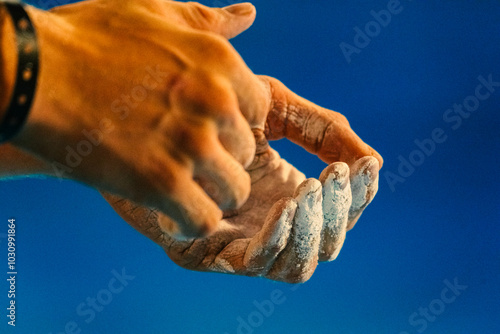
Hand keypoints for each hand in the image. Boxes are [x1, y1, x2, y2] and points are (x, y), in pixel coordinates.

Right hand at [10, 0, 269, 235]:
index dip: (237, 124)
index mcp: (219, 63)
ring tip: (187, 190)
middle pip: (247, 152)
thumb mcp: (154, 11)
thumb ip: (207, 17)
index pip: (260, 110)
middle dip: (223, 159)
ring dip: (213, 195)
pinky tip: (171, 214)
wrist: (30, 73)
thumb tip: (247, 14)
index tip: (213, 131)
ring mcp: (190, 145)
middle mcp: (215, 103)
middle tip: (191, 162)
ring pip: (234, 190)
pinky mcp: (161, 183)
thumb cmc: (87, 39)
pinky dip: (190, 223)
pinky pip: (203, 220)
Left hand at [103, 131, 379, 282]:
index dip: (360, 193)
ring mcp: (241, 242)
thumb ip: (323, 129)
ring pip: (299, 265)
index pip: (341, 209)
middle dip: (339, 213)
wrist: (142, 115)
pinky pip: (257, 264)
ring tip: (312, 188)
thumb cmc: (206, 110)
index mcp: (289, 192)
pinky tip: (286, 203)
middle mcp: (269, 223)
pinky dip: (279, 239)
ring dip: (314, 230)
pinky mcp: (207, 253)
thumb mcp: (273, 108)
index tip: (365, 165)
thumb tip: (373, 160)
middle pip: (326, 243)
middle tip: (333, 175)